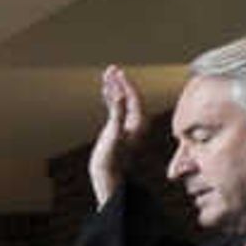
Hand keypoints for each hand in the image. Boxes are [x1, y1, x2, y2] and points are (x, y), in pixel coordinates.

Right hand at [89, 63, 150, 208]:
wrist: (108, 175)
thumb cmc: (112, 157)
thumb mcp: (114, 134)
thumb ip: (117, 113)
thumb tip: (119, 95)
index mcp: (139, 121)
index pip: (133, 96)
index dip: (124, 83)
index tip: (116, 72)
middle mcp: (136, 121)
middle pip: (128, 96)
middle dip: (119, 83)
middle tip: (112, 69)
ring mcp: (127, 125)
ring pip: (121, 101)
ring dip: (114, 89)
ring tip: (107, 76)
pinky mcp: (118, 129)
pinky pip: (115, 109)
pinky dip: (110, 99)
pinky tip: (105, 91)